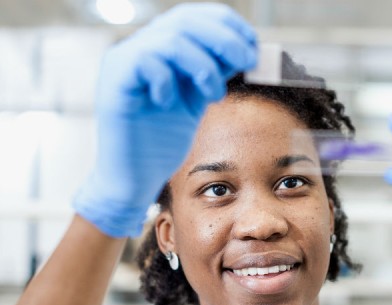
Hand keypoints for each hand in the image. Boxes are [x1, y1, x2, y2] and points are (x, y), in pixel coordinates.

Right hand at [74, 3, 256, 237]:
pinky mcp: (114, 82)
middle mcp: (140, 48)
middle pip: (185, 20)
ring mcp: (123, 62)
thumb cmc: (163, 141)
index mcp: (159, 49)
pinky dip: (169, 81)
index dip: (227, 23)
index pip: (193, 16)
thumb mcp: (196, 99)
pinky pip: (146, 61)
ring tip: (212, 95)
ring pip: (171, 40)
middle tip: (247, 61)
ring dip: (204, 66)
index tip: (253, 43)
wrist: (135, 177)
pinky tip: (171, 103)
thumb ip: (213, 72)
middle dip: (225, 39)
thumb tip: (246, 50)